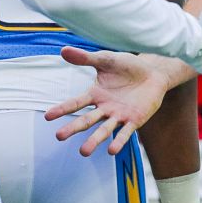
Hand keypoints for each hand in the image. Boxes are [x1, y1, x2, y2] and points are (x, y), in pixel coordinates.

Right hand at [46, 48, 171, 156]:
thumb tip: (63, 50)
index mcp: (96, 94)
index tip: (48, 116)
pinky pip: (125, 132)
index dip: (62, 109)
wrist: (153, 72)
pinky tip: (111, 150)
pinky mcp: (134, 120)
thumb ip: (86, 58)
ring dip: (94, 140)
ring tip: (83, 152)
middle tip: (59, 136)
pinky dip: (119, 141)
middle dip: (73, 128)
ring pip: (104, 130)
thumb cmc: (128, 66)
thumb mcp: (107, 60)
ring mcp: (119, 115)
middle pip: (87, 120)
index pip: (76, 103)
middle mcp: (104, 107)